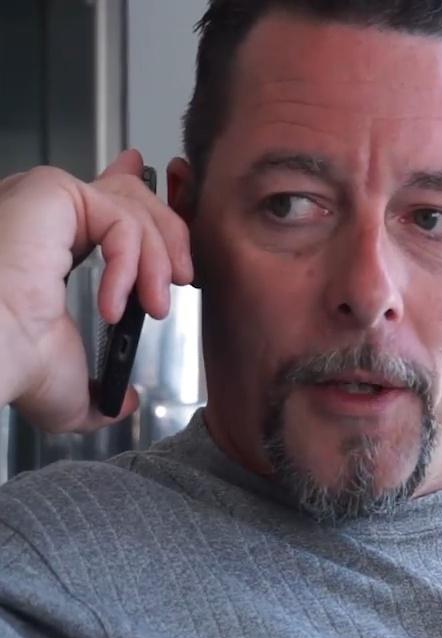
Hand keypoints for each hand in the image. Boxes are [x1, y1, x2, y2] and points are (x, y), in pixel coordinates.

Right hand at [0, 149, 193, 432]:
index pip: (99, 202)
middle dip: (169, 238)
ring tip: (153, 307)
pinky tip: (115, 301)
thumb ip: (101, 393)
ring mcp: (44, 198)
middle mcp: (41, 213)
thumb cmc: (12, 362)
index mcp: (44, 243)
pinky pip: (123, 219)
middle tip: (180, 280)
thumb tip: (121, 402)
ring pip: (135, 210)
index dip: (132, 189)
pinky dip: (134, 263)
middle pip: (130, 196)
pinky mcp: (53, 191)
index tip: (150, 185)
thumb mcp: (70, 388)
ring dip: (158, 264)